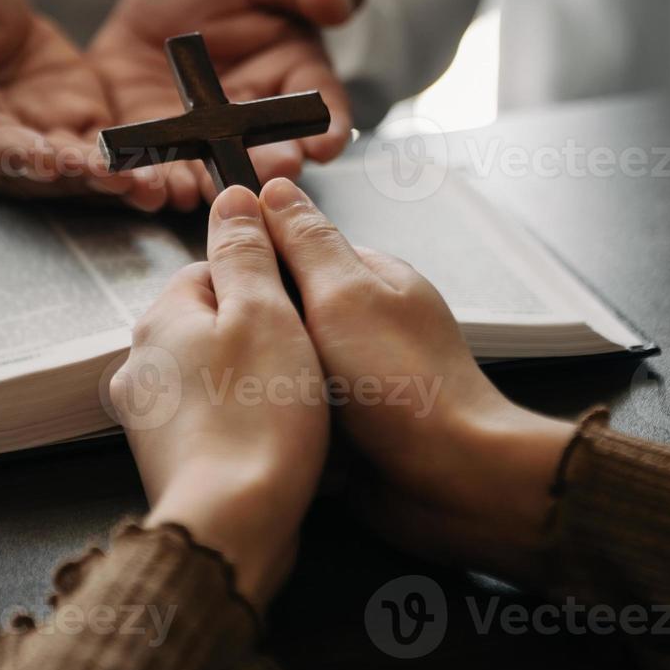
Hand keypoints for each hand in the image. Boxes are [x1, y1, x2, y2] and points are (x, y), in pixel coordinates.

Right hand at [0, 0, 157, 205]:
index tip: (42, 159)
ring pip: (65, 171)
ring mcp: (25, 138)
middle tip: (114, 179)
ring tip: (147, 185)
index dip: (7, 152)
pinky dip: (127, 163)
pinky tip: (162, 170)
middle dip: (72, 179)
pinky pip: (97, 151)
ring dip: (106, 181)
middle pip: (24, 171)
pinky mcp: (65, 126)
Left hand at [89, 0, 365, 210]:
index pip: (318, 107)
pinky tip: (138, 184)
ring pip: (207, 172)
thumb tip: (339, 0)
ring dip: (203, 186)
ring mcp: (201, 138)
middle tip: (271, 173)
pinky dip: (143, 180)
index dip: (327, 127)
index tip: (327, 144)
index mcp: (293, 77)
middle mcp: (252, 120)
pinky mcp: (151, 140)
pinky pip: (150, 167)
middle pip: (265, 153)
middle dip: (267, 166)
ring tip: (197, 192)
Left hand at [111, 185, 328, 608]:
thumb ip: (245, 250)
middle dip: (263, 334)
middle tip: (303, 361)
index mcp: (162, 316)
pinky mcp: (170, 458)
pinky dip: (243, 422)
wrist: (231, 527)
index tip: (299, 307)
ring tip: (293, 406)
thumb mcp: (264, 311)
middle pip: (215, 321)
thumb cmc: (256, 420)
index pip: (212, 268)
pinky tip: (273, 441)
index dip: (267, 283)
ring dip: (256, 380)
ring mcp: (150, 414)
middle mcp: (142, 362)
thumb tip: (231, 198)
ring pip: (216, 371)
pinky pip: (214, 418)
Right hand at [256, 178, 575, 582]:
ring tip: (248, 391)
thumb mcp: (343, 295)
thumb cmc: (405, 383)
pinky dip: (289, 416)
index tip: (218, 287)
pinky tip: (271, 425)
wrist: (452, 479)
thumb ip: (304, 243)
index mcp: (371, 277)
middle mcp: (366, 321)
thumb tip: (272, 189)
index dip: (253, 264)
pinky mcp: (354, 423)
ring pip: (288, 363)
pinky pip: (302, 408)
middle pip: (287, 309)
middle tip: (234, 348)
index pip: (293, 249)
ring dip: (272, 377)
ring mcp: (362, 374)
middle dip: (260, 329)